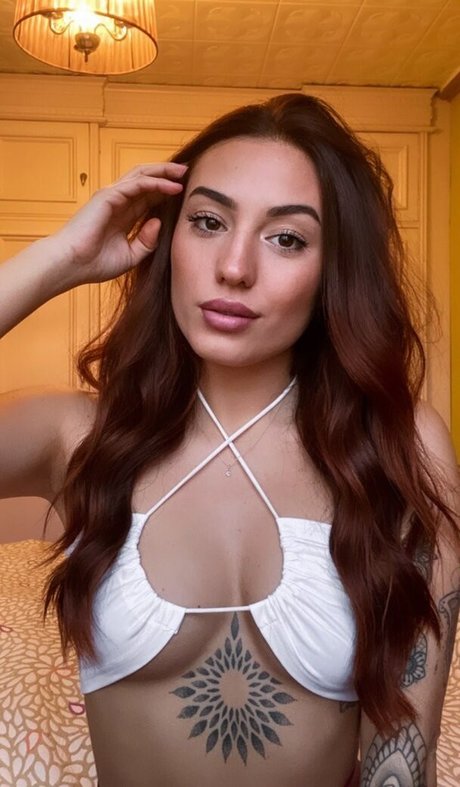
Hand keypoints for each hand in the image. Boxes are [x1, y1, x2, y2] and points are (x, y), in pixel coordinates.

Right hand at [52, 162, 186, 283]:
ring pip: (143, 176)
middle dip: (167, 175)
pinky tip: (172, 187)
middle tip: (188, 174)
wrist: (72, 266)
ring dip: (164, 172)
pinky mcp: (109, 196)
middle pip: (147, 180)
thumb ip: (147, 242)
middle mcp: (118, 202)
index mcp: (123, 215)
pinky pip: (138, 184)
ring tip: (184, 172)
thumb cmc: (94, 263)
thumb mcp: (130, 256)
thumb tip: (159, 223)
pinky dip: (156, 183)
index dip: (166, 191)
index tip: (186, 192)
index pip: (148, 197)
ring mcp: (113, 196)